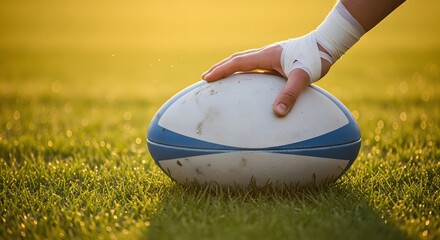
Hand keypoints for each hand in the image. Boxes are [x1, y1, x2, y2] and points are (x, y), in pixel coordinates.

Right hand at [202, 44, 331, 116]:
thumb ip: (290, 94)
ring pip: (244, 61)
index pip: (238, 62)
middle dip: (220, 68)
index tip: (207, 78)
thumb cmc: (314, 58)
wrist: (325, 45)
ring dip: (229, 68)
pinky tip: (245, 82)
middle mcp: (265, 53)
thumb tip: (278, 113)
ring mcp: (270, 56)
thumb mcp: (303, 77)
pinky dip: (243, 72)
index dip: (221, 70)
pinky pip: (254, 66)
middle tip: (205, 78)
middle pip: (236, 59)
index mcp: (266, 56)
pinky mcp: (276, 60)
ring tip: (219, 78)